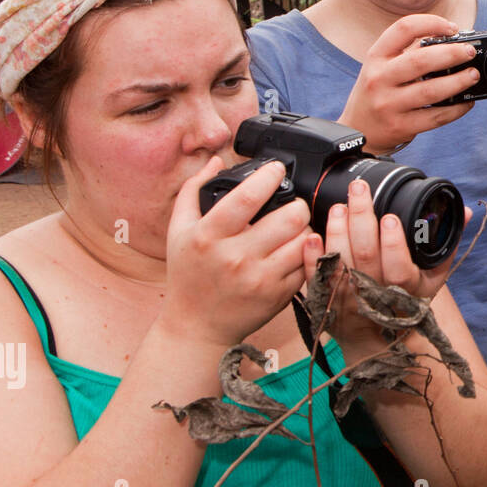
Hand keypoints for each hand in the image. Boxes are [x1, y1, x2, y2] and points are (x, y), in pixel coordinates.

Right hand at [164, 157, 315, 346]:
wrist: (196, 326)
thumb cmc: (188, 275)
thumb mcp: (179, 230)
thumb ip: (193, 190)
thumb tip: (215, 159)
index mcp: (208, 237)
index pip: (246, 198)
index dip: (268, 177)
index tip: (276, 169)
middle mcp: (235, 258)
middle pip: (289, 216)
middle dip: (296, 204)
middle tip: (291, 205)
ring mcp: (260, 279)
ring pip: (305, 239)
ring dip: (305, 228)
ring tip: (293, 228)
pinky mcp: (279, 295)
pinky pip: (307, 263)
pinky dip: (307, 252)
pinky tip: (293, 250)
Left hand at [302, 179, 470, 353]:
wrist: (376, 336)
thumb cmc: (406, 299)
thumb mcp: (435, 275)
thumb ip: (448, 242)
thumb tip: (465, 211)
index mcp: (405, 291)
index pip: (398, 269)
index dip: (393, 244)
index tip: (390, 218)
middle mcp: (376, 296)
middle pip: (364, 257)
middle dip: (360, 219)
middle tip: (359, 191)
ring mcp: (348, 300)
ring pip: (339, 263)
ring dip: (337, 231)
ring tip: (339, 206)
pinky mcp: (325, 300)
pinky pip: (315, 278)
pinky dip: (311, 256)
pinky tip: (312, 235)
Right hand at [338, 14, 480, 153]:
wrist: (358, 128)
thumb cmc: (376, 91)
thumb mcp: (380, 66)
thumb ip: (407, 53)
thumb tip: (452, 43)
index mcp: (376, 56)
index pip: (403, 29)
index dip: (431, 23)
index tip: (451, 27)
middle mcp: (379, 78)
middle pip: (420, 60)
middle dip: (451, 53)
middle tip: (469, 52)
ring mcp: (388, 104)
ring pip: (430, 91)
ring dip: (458, 82)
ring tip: (472, 75)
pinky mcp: (400, 126)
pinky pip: (435, 117)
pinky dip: (456, 109)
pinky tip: (466, 102)